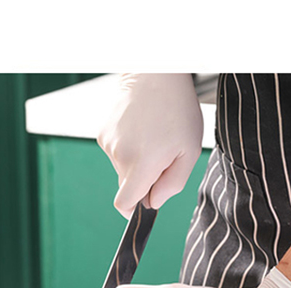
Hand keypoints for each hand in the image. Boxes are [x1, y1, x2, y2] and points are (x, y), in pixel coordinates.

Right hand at [97, 73, 203, 218]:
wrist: (155, 74)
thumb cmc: (177, 112)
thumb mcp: (188, 152)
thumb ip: (172, 184)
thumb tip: (154, 202)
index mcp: (141, 164)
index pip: (124, 203)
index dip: (134, 210)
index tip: (145, 205)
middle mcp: (119, 156)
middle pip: (128, 185)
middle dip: (144, 179)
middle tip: (162, 155)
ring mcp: (108, 143)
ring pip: (123, 168)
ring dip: (138, 162)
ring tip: (153, 137)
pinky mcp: (103, 133)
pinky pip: (117, 153)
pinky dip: (129, 149)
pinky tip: (141, 130)